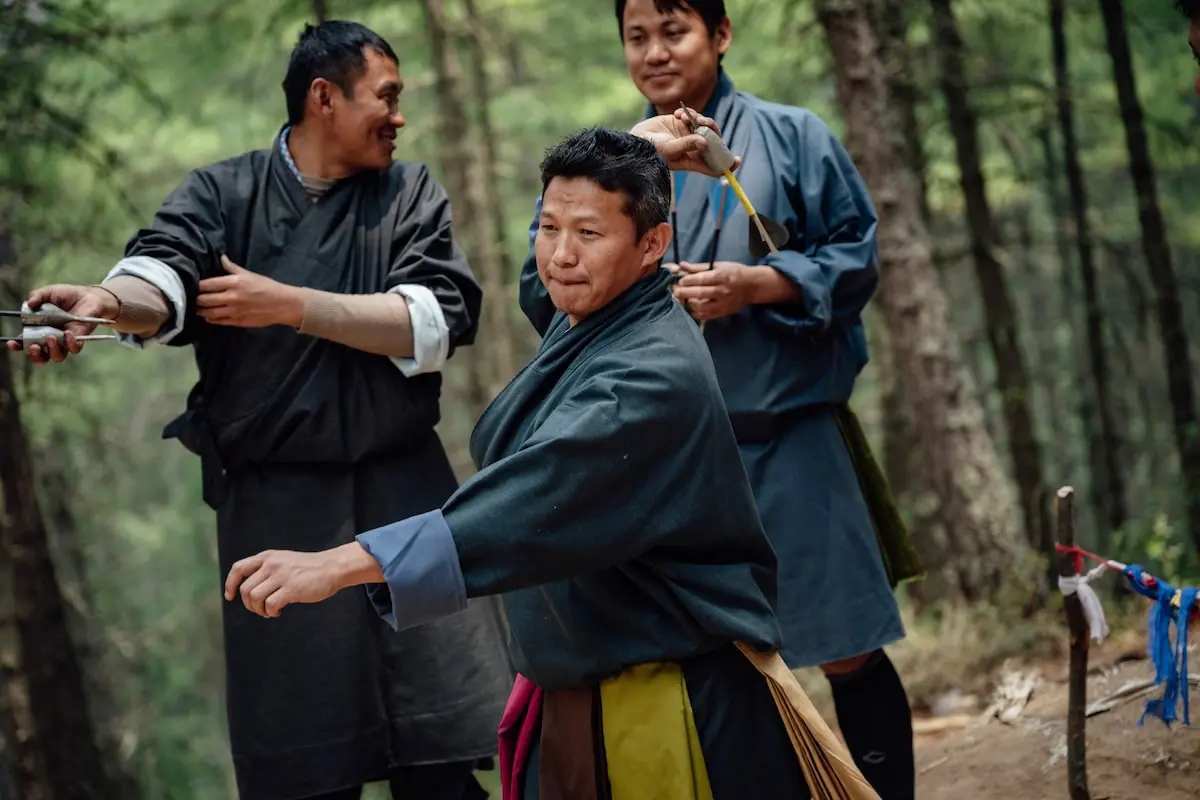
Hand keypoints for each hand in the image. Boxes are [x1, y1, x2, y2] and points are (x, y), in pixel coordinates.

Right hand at [6, 284, 118, 363]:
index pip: (23, 343)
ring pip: (56, 357)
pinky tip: (68, 333)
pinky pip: (74, 349)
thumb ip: (37, 296)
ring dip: (52, 350)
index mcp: (37, 329)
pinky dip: (70, 343)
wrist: (88, 296)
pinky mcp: (79, 341)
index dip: (17, 346)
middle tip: (34, 346)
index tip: (12, 343)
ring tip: (51, 337)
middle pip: (39, 356)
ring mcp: (64, 342)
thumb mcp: (49, 292)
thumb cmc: (65, 295)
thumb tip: (30, 303)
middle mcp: (49, 339)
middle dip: (34, 355)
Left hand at [196, 255, 304, 328]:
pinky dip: (211, 318)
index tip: (192, 285)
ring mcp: (233, 311)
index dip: (196, 285)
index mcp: (233, 283)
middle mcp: (231, 297)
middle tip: (192, 297)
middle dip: (195, 298)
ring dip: (200, 310)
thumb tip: (221, 257)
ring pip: (209, 312)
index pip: (206, 285)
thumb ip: (232, 267)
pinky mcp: (237, 321)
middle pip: (204, 299)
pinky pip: (218, 321)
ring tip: (197, 308)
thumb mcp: (249, 274)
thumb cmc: (267, 287)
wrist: (282, 304)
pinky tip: (208, 316)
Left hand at [224, 547, 348, 617]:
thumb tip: (248, 589)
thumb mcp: (283, 560)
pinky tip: (279, 612)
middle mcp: (271, 564)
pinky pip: (270, 605)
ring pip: (255, 598)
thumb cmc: (308, 568)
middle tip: (260, 609)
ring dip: (259, 610)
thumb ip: (266, 568)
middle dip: (249, 604)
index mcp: (268, 557)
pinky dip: (271, 612)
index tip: (230, 596)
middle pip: (245, 589)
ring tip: (269, 611)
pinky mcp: (291, 588)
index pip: (238, 568)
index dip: (230, 584)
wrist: (331, 567)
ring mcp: (281, 576)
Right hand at [630, 108, 741, 176]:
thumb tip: (706, 142)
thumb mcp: (670, 150)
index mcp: (693, 161)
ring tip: (689, 118)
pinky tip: (678, 113)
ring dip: (701, 119)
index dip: (727, 164)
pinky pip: (693, 115)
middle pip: (714, 141)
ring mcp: (687, 134)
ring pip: (705, 126)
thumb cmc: (650, 151)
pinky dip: (689, 112)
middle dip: (713, 131)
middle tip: (704, 124)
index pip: (714, 166)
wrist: (635, 139)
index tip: (736, 160)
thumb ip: (687, 145)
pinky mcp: (681, 123)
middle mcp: (693, 148)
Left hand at [670, 261, 754, 320]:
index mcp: (721, 276)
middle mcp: (722, 291)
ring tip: (682, 300)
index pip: (701, 279)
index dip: (688, 281)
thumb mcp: (718, 265)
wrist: (751, 286)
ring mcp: (723, 304)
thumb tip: (681, 265)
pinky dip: (696, 313)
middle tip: (675, 292)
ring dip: (689, 304)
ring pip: (702, 307)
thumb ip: (699, 267)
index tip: (680, 281)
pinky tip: (691, 308)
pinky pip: (706, 315)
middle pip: (699, 293)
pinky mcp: (723, 312)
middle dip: (684, 293)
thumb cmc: (734, 272)